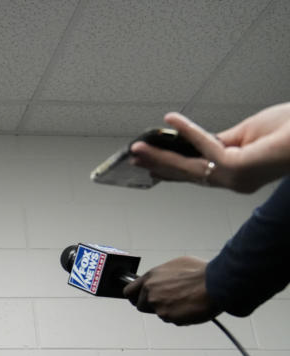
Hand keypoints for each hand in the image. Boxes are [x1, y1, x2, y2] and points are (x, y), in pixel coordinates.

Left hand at [123, 256, 220, 325]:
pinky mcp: (168, 317)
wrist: (216, 284)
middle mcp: (150, 292)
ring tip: (184, 301)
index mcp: (150, 277)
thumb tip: (161, 280)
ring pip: (158, 313)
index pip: (129, 291)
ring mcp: (158, 305)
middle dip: (151, 306)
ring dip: (167, 310)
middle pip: (141, 306)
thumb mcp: (176, 265)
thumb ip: (162, 276)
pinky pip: (171, 320)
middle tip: (167, 302)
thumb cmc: (201, 272)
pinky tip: (190, 308)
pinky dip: (179, 317)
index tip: (137, 299)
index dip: (134, 297)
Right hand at [130, 104, 289, 192]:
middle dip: (158, 164)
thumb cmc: (289, 131)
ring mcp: (232, 177)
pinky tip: (171, 120)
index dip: (172, 166)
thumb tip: (199, 140)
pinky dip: (186, 130)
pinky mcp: (235, 166)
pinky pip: (203, 144)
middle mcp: (232, 181)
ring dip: (161, 156)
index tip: (151, 163)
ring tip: (139, 148)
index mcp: (236, 174)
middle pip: (186, 173)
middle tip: (135, 158)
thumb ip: (223, 139)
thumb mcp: (249, 133)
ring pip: (188, 166)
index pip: (197, 171)